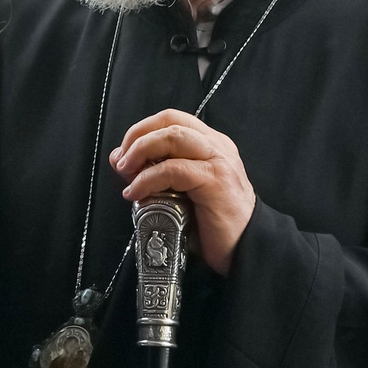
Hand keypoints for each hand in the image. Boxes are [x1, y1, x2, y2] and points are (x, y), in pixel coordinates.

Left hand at [111, 109, 254, 274]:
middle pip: (169, 120)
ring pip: (172, 136)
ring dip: (140, 151)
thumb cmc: (213, 225)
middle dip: (137, 136)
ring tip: (126, 173)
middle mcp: (217, 146)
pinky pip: (174, 169)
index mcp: (210, 145)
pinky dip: (148, 179)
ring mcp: (218, 161)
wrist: (246, 249)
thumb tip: (121, 160)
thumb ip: (154, 174)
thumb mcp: (179, 193)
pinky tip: (137, 193)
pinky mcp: (216, 181)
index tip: (122, 153)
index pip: (171, 119)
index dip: (141, 130)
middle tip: (120, 161)